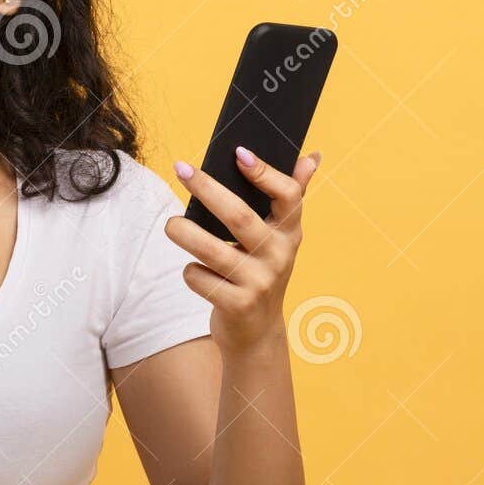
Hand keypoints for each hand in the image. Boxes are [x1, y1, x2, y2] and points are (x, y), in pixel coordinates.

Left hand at [166, 147, 320, 352]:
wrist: (258, 332)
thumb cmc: (262, 272)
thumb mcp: (281, 239)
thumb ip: (292, 196)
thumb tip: (311, 156)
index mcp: (289, 233)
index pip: (289, 196)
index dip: (265, 172)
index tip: (239, 152)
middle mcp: (279, 256)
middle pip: (240, 216)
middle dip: (207, 189)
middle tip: (182, 169)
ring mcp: (259, 282)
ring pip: (211, 249)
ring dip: (184, 232)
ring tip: (171, 224)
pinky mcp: (237, 305)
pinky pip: (200, 278)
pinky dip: (190, 272)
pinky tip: (196, 272)